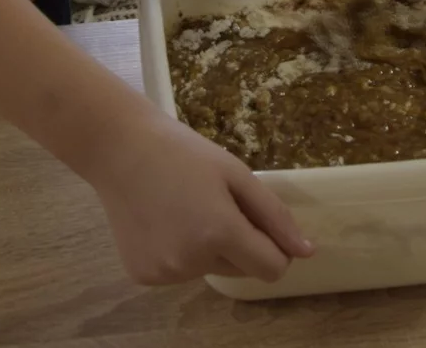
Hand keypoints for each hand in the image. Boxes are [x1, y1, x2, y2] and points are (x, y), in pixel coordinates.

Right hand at [83, 110, 313, 284]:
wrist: (119, 149)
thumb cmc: (183, 152)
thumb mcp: (236, 173)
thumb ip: (274, 216)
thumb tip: (306, 252)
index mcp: (219, 232)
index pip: (271, 268)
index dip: (274, 248)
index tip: (259, 223)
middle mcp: (191, 261)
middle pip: (241, 270)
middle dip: (238, 244)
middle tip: (213, 203)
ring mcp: (164, 273)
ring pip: (209, 270)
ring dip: (206, 247)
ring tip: (183, 207)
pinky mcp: (143, 276)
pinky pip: (179, 272)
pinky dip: (178, 252)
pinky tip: (161, 221)